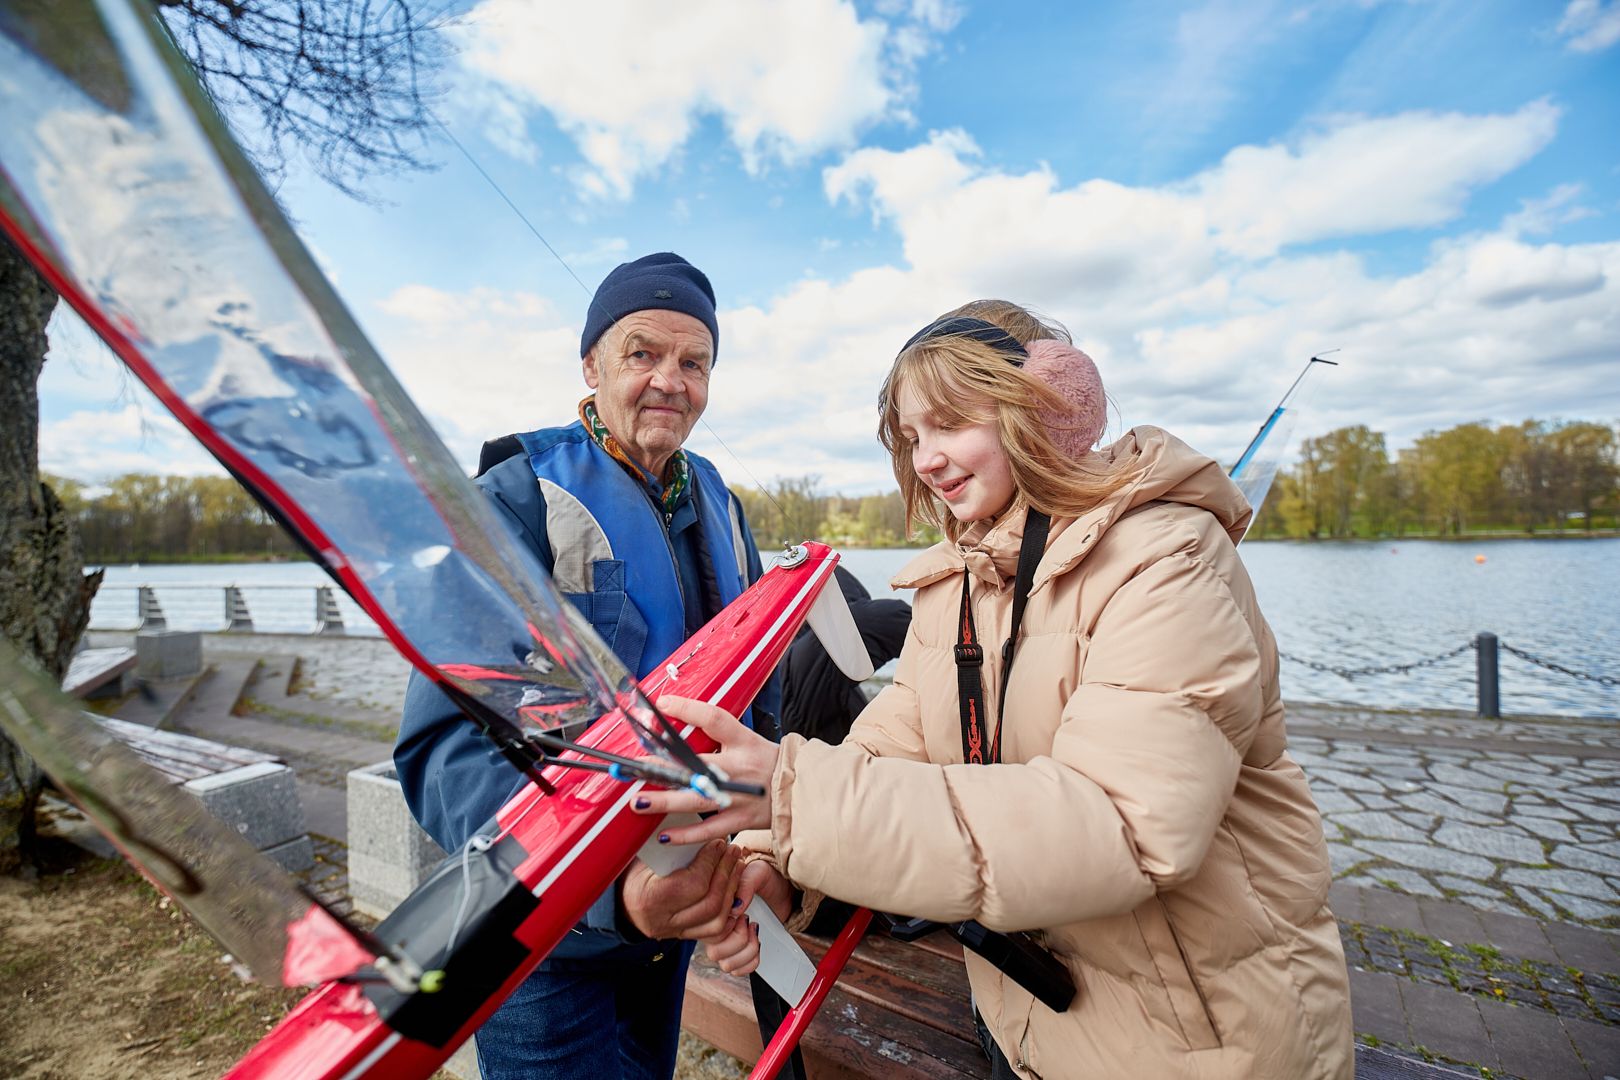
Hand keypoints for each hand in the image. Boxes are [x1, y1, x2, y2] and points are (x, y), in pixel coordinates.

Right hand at [620, 840, 741, 940]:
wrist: (623, 901)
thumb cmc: (632, 872)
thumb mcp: (642, 855)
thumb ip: (669, 845)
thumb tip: (695, 822)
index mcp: (648, 899)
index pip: (692, 885)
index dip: (710, 862)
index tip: (718, 842)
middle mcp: (663, 922)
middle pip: (709, 903)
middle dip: (726, 873)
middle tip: (732, 850)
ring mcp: (676, 932)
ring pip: (716, 920)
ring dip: (732, 890)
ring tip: (737, 865)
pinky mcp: (686, 936)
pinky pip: (716, 932)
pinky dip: (729, 910)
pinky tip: (734, 889)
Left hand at [631, 696, 778, 843]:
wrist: (802, 792)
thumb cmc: (770, 764)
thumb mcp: (748, 741)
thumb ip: (718, 738)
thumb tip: (677, 735)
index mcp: (744, 741)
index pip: (714, 718)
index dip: (687, 709)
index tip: (661, 704)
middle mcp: (739, 768)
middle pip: (697, 765)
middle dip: (663, 767)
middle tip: (635, 766)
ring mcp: (739, 796)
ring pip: (697, 800)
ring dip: (665, 802)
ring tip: (639, 802)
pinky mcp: (740, 821)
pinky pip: (708, 830)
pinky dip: (686, 835)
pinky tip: (664, 835)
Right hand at [703, 861, 793, 976]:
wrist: (784, 887)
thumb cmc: (768, 878)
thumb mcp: (758, 872)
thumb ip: (746, 884)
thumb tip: (735, 909)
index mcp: (713, 909)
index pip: (707, 933)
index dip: (727, 928)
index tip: (742, 914)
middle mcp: (716, 929)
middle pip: (714, 953)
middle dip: (738, 941)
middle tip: (749, 923)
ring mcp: (728, 944)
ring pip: (726, 965)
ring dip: (746, 951)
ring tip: (755, 932)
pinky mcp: (742, 953)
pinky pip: (738, 971)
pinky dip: (751, 962)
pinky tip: (757, 945)